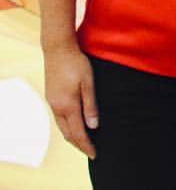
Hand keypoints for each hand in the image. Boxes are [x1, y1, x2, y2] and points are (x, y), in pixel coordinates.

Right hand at [43, 43, 97, 158]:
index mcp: (68, 106)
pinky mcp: (51, 97)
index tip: (95, 154)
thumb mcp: (88, 83)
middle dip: (80, 144)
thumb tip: (93, 127)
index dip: (87, 145)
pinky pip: (59, 118)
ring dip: (73, 136)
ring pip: (62, 127)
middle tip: (91, 151)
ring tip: (84, 142)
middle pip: (68, 133)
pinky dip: (68, 126)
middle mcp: (57, 108)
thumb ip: (90, 105)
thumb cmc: (77, 63)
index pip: (78, 133)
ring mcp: (52, 103)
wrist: (58, 49)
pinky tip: (74, 124)